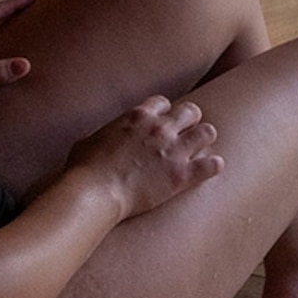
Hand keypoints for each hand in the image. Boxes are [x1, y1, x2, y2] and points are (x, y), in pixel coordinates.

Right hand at [65, 96, 222, 218]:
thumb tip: (103, 137)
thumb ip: (104, 134)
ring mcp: (174, 150)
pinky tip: (209, 168)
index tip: (161, 123)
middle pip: (191, 111)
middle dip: (190, 121)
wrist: (94, 194)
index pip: (163, 102)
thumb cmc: (84, 170)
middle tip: (185, 134)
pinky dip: (213, 166)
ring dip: (203, 140)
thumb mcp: (88, 141)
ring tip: (199, 150)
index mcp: (138, 117)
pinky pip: (213, 164)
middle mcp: (161, 129)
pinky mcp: (183, 174)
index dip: (164, 113)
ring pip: (208, 132)